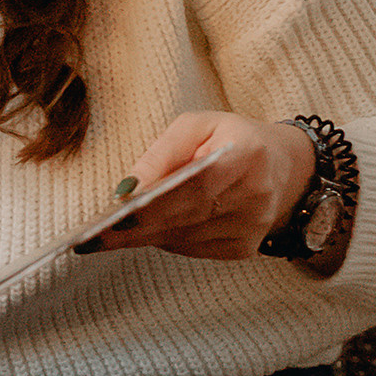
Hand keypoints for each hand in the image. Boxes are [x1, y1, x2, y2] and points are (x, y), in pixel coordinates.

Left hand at [84, 112, 316, 260]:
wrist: (280, 166)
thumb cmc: (229, 139)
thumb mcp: (197, 126)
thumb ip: (162, 152)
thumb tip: (128, 188)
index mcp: (248, 154)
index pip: (198, 184)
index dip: (158, 201)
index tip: (119, 212)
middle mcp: (257, 195)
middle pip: (188, 216)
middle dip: (137, 228)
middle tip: (95, 236)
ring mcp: (253, 227)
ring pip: (186, 238)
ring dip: (145, 238)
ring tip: (105, 239)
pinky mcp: (244, 248)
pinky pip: (193, 248)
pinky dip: (165, 241)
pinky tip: (142, 235)